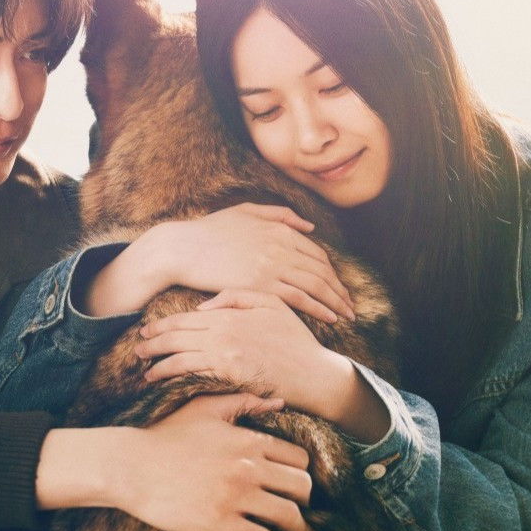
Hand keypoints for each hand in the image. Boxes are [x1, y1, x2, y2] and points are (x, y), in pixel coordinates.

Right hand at [82, 203, 353, 321]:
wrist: (180, 248)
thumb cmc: (208, 231)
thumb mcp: (244, 212)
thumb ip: (278, 214)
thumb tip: (309, 226)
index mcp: (278, 228)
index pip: (316, 253)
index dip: (332, 272)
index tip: (339, 285)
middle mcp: (280, 245)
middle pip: (321, 270)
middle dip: (339, 290)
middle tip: (350, 305)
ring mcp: (271, 264)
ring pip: (315, 285)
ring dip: (334, 301)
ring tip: (346, 315)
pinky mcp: (260, 284)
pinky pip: (299, 298)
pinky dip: (318, 308)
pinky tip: (329, 318)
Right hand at [115, 393, 316, 530]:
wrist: (131, 466)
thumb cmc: (165, 434)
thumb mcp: (204, 408)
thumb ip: (243, 402)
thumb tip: (278, 401)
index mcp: (247, 439)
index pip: (298, 458)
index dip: (302, 472)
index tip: (299, 483)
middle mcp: (248, 467)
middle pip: (301, 486)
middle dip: (306, 500)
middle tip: (302, 509)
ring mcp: (236, 496)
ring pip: (288, 515)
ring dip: (300, 529)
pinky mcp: (220, 523)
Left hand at [136, 288, 350, 418]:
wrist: (312, 372)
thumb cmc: (294, 339)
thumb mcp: (271, 303)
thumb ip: (236, 297)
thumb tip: (203, 307)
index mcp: (229, 314)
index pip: (185, 318)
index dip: (161, 324)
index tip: (146, 329)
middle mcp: (221, 331)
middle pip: (176, 335)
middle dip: (152, 341)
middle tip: (136, 347)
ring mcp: (222, 353)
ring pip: (178, 354)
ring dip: (156, 360)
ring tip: (143, 366)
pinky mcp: (226, 374)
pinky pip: (189, 372)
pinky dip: (169, 373)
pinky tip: (157, 377)